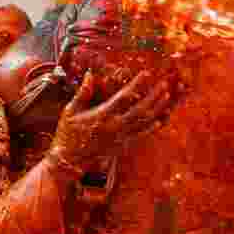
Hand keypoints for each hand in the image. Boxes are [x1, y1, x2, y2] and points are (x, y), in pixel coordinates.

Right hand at [49, 67, 171, 172]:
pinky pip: (140, 136)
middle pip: (141, 109)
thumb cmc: (67, 133)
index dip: (137, 84)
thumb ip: (82, 93)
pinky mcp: (121, 147)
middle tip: (164, 84)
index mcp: (102, 115)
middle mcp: (114, 127)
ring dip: (157, 109)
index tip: (147, 74)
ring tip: (166, 97)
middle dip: (154, 96)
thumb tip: (89, 74)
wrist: (69, 160)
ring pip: (144, 123)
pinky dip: (151, 128)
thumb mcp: (70, 111)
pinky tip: (160, 121)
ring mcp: (119, 138)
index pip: (124, 97)